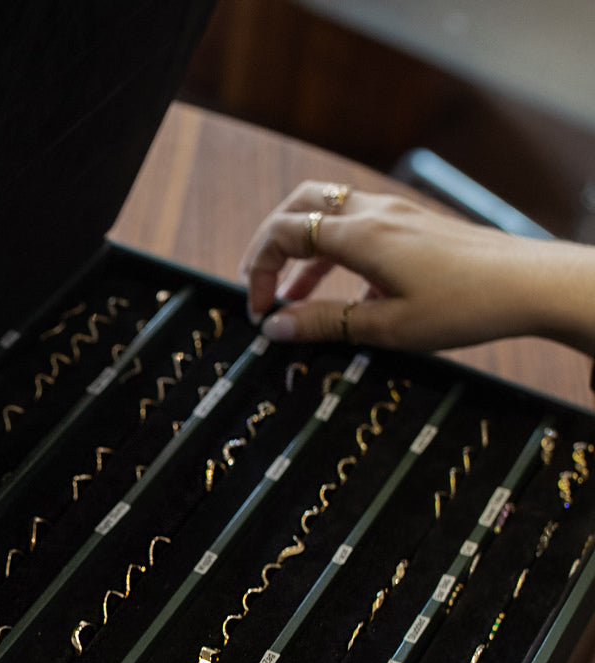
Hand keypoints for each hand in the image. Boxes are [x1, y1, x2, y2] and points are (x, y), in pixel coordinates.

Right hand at [239, 181, 594, 356]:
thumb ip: (325, 324)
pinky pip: (357, 226)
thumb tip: (276, 328)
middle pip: (300, 205)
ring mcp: (396, 214)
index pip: (285, 233)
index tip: (259, 308)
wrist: (531, 284)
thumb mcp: (387, 326)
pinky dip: (334, 253)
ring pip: (328, 213)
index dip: (261, 270)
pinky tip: (344, 294)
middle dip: (271, 242)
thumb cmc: (465, 306)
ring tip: (294, 296)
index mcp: (362, 236)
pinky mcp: (412, 224)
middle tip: (260, 281)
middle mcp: (375, 214)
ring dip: (302, 250)